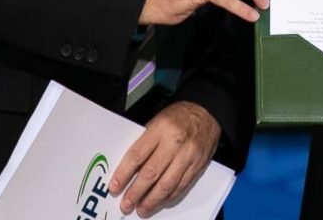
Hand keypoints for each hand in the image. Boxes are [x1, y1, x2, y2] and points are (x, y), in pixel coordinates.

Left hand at [110, 101, 220, 216]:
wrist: (207, 113)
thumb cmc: (179, 116)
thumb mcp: (157, 121)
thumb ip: (145, 142)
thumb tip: (130, 169)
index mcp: (160, 129)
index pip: (137, 155)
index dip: (124, 174)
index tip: (115, 187)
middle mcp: (174, 143)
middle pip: (151, 173)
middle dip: (136, 192)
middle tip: (126, 204)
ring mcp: (188, 156)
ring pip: (167, 184)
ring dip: (152, 200)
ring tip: (142, 209)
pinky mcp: (198, 165)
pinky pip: (181, 186)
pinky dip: (169, 197)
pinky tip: (159, 202)